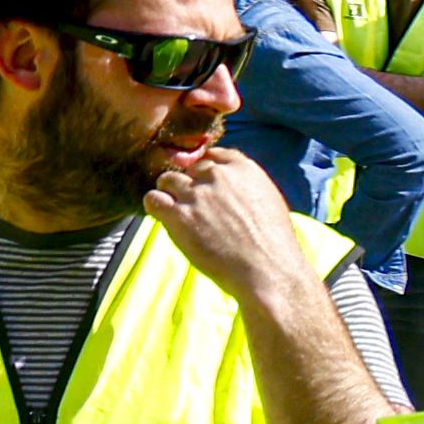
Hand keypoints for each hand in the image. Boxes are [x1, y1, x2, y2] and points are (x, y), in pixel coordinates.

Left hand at [145, 136, 305, 298]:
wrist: (266, 267)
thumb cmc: (271, 241)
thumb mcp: (267, 199)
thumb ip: (244, 185)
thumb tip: (227, 183)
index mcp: (243, 168)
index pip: (213, 155)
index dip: (204, 170)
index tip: (203, 183)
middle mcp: (217, 175)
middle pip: (188, 168)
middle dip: (189, 184)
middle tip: (193, 205)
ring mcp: (196, 194)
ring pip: (167, 180)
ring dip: (169, 193)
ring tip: (177, 212)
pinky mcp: (179, 215)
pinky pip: (153, 199)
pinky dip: (154, 205)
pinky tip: (162, 216)